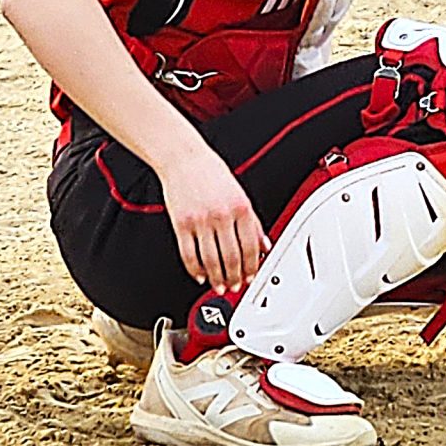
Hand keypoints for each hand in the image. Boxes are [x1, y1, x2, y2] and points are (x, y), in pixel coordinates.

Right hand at [160, 143, 265, 295]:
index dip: (252, 266)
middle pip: (231, 257)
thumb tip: (264, 245)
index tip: (252, 277)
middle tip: (236, 286)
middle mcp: (222, 215)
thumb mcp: (240, 195)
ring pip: (211, 260)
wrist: (184, 159)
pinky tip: (200, 275)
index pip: (251, 246)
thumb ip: (253, 222)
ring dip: (217, 278)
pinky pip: (189, 254)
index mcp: (241, 207)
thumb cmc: (212, 174)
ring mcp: (200, 221)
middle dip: (235, 277)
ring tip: (220, 286)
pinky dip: (195, 270)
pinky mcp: (181, 224)